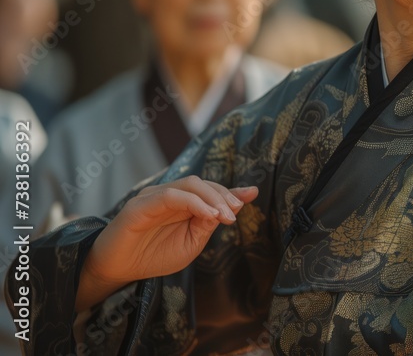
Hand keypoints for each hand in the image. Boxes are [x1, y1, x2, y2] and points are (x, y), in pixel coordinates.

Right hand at [75, 176, 257, 311]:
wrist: (118, 271)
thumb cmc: (153, 256)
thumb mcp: (190, 244)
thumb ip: (208, 224)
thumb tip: (233, 208)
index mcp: (184, 204)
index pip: (211, 190)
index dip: (232, 190)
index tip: (252, 193)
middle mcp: (171, 195)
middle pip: (203, 184)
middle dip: (225, 195)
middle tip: (237, 212)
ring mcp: (155, 196)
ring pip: (190, 185)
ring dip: (213, 198)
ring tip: (227, 216)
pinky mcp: (141, 204)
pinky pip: (171, 196)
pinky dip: (194, 203)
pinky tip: (209, 215)